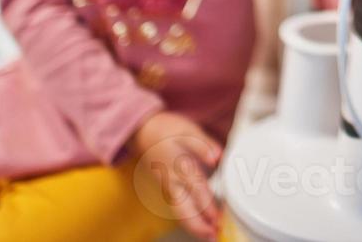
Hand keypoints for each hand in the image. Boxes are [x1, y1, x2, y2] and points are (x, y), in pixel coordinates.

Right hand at [129, 111, 222, 239]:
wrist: (143, 132)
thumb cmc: (167, 129)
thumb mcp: (187, 130)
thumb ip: (204, 144)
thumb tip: (217, 157)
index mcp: (179, 166)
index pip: (197, 190)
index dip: (208, 206)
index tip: (218, 218)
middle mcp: (173, 180)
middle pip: (184, 209)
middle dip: (198, 226)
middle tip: (212, 237)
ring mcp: (169, 186)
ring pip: (181, 211)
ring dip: (195, 225)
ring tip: (209, 235)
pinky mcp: (169, 187)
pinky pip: (179, 207)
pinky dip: (189, 218)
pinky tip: (200, 224)